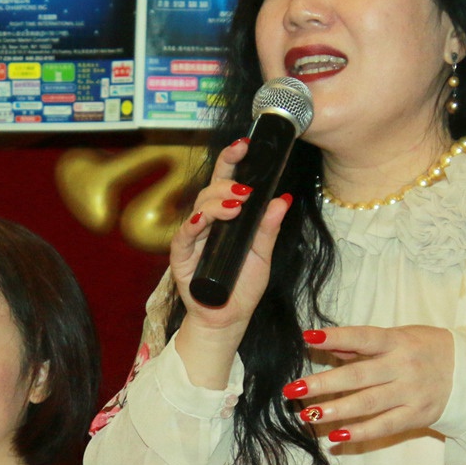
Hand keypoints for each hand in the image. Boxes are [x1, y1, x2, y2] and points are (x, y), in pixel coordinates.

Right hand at [167, 139, 293, 389]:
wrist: (228, 320)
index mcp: (227, 217)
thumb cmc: (243, 287)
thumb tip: (283, 199)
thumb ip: (269, 229)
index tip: (245, 144)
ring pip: (199, 208)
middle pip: (212, 190)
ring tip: (236, 205)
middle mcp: (208, 223)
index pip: (228, 182)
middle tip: (247, 189)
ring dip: (217, 203)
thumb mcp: (263, 255)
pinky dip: (194, 225)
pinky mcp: (182, 257)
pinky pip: (185, 236)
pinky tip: (204, 220)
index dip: (233, 161)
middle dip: (228, 181)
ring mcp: (194, 238)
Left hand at [286, 324, 455, 446]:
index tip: (308, 338)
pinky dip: (360, 433)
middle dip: (324, 384)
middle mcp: (404, 367)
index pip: (363, 338)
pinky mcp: (416, 416)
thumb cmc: (427, 349)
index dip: (336, 337)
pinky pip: (385, 426)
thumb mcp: (401, 336)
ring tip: (308, 415)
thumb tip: (329, 343)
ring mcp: (411, 394)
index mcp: (398, 342)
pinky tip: (336, 437)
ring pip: (369, 404)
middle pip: (359, 376)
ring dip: (336, 410)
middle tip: (293, 390)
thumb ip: (366, 343)